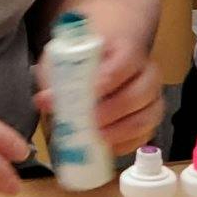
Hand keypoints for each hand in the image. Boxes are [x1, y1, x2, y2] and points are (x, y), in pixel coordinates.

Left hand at [35, 23, 162, 155]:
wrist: (105, 63)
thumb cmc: (84, 61)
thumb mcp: (66, 58)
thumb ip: (55, 74)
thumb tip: (44, 100)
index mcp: (127, 51)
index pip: (127, 61)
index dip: (110, 78)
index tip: (91, 92)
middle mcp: (147, 74)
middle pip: (140, 93)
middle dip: (113, 110)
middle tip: (89, 120)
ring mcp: (152, 100)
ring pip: (145, 118)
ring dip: (119, 131)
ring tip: (96, 136)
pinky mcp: (149, 123)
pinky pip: (142, 136)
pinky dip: (124, 144)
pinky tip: (105, 145)